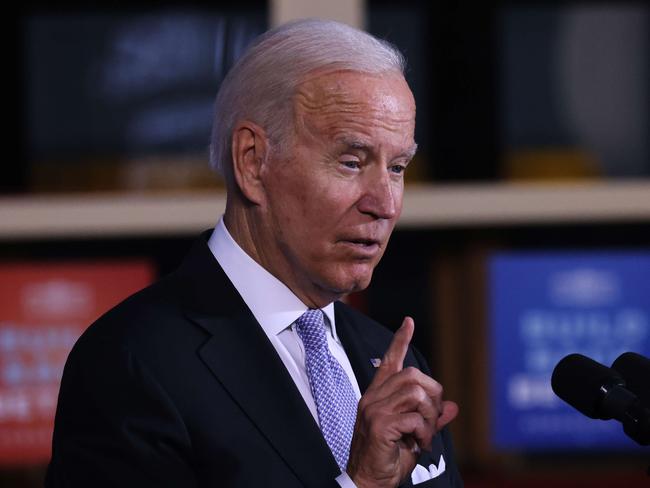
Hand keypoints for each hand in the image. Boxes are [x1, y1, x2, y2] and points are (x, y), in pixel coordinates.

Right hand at [346, 317, 457, 487]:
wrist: (369, 482)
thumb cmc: (388, 459)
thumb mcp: (414, 436)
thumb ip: (431, 419)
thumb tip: (453, 407)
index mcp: (378, 396)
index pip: (389, 361)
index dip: (400, 341)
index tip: (409, 322)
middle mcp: (374, 398)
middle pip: (413, 376)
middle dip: (433, 395)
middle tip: (432, 419)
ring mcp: (374, 409)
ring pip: (416, 393)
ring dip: (429, 417)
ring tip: (424, 435)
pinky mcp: (379, 424)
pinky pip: (414, 417)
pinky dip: (425, 432)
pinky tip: (419, 444)